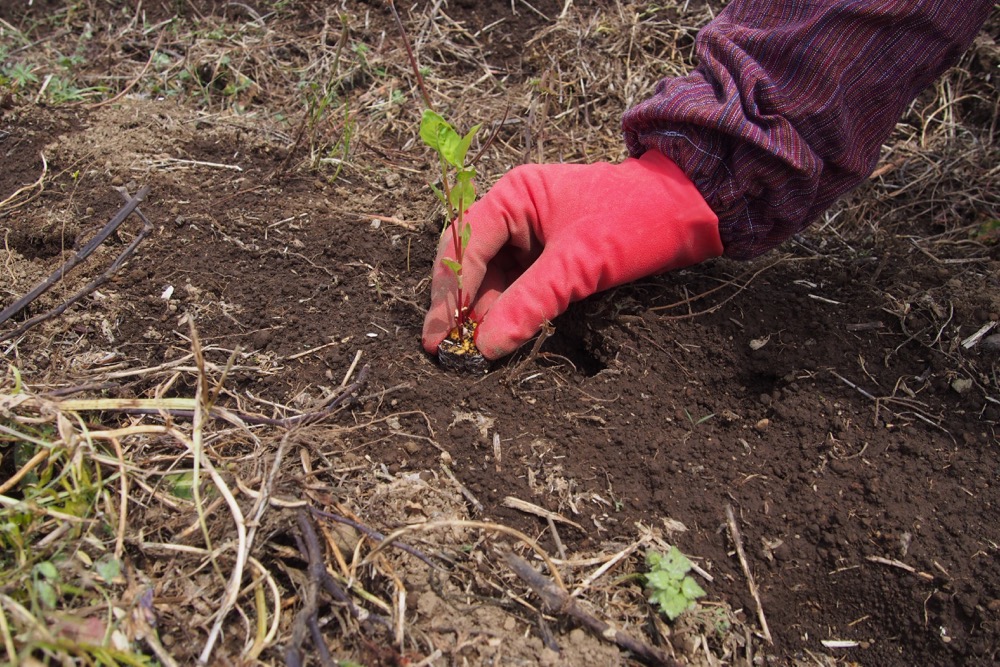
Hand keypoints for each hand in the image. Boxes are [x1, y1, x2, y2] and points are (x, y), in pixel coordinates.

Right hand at [422, 149, 722, 359]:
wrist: (689, 211)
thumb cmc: (634, 221)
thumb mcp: (579, 264)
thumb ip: (531, 303)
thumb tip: (487, 346)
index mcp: (513, 196)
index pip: (464, 245)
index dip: (449, 292)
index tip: (439, 334)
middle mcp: (514, 212)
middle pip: (470, 262)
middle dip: (458, 305)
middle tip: (445, 350)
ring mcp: (530, 235)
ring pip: (492, 279)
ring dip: (482, 314)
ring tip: (469, 353)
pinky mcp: (548, 257)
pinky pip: (517, 286)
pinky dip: (508, 312)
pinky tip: (498, 337)